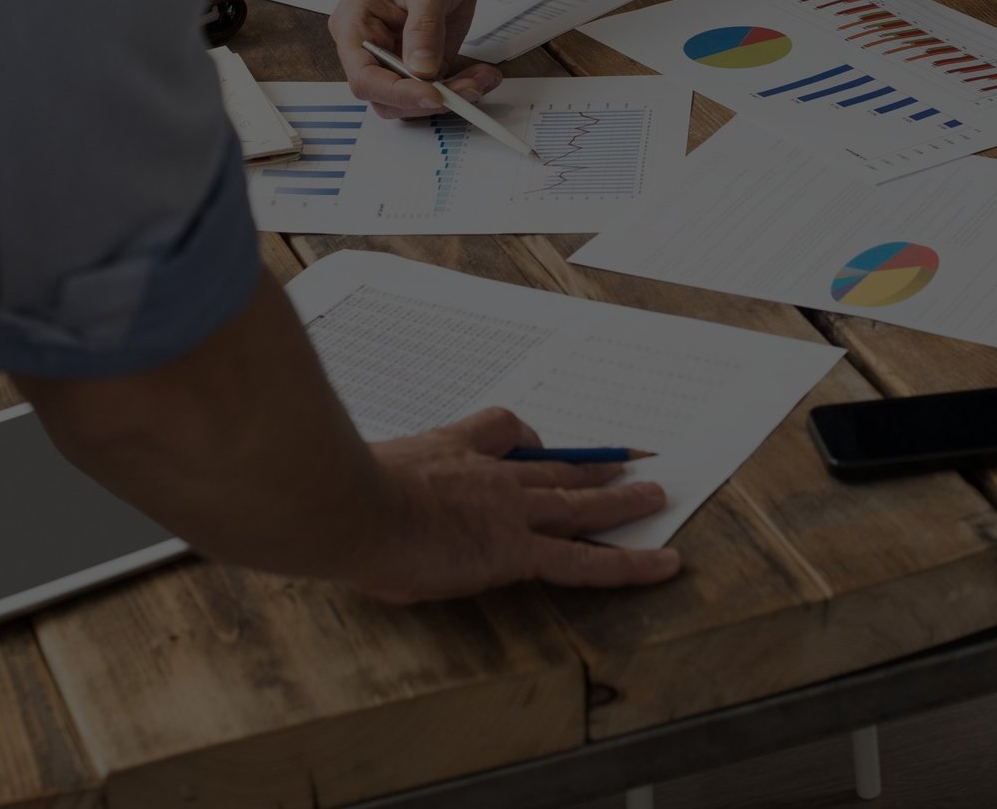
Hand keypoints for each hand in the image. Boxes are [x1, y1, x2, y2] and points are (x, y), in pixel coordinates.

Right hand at [328, 0, 501, 118]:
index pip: (365, 77)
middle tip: (467, 91)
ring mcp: (399, 57)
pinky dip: (463, 87)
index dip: (397, 93)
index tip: (433, 94)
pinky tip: (483, 75)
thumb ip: (423, 29)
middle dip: (429, 99)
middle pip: (389, 98)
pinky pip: (440, 87)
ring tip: (482, 80)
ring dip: (453, 96)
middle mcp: (372, 48)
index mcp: (355, 27)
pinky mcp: (424, 60)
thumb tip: (421, 69)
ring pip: (417, 99)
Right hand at [343, 408, 681, 602]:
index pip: (500, 432)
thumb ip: (371, 489)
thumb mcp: (355, 479)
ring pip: (580, 504)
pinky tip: (662, 564)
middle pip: (554, 466)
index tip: (538, 444)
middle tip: (627, 461)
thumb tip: (354, 508)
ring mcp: (508, 511)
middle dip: (593, 465)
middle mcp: (488, 476)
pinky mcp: (515, 550)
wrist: (345, 504)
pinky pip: (584, 560)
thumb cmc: (335, 498)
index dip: (526, 440)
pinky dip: (629, 563)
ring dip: (623, 500)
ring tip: (656, 496)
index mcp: (448, 453)